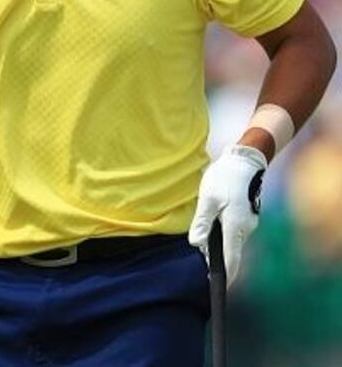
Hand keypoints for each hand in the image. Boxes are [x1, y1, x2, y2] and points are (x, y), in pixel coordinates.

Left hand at [188, 144, 266, 286]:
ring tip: (207, 215)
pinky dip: (223, 226)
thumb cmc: (226, 178)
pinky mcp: (247, 215)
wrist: (246, 160)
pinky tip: (215, 211)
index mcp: (235, 227)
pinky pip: (234, 228)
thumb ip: (202, 222)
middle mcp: (245, 229)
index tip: (218, 287)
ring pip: (230, 238)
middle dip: (214, 251)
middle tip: (200, 237)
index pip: (231, 260)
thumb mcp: (208, 198)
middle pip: (229, 250)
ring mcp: (249, 223)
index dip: (224, 275)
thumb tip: (197, 244)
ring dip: (218, 235)